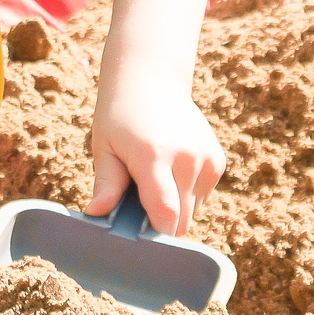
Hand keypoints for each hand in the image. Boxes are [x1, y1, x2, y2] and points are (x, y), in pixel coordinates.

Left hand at [85, 74, 222, 238]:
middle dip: (159, 222)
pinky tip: (169, 171)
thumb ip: (106, 183)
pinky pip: (201, 197)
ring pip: (192, 212)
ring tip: (153, 180)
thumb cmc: (119, 116)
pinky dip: (185, 195)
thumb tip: (96, 215)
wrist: (151, 81)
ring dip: (174, 208)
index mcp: (154, 155)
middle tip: (137, 202)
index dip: (153, 234)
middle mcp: (187, 158)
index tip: (136, 233)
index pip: (166, 214)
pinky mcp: (217, 161)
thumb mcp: (104, 146)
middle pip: (181, 221)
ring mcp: (206, 159)